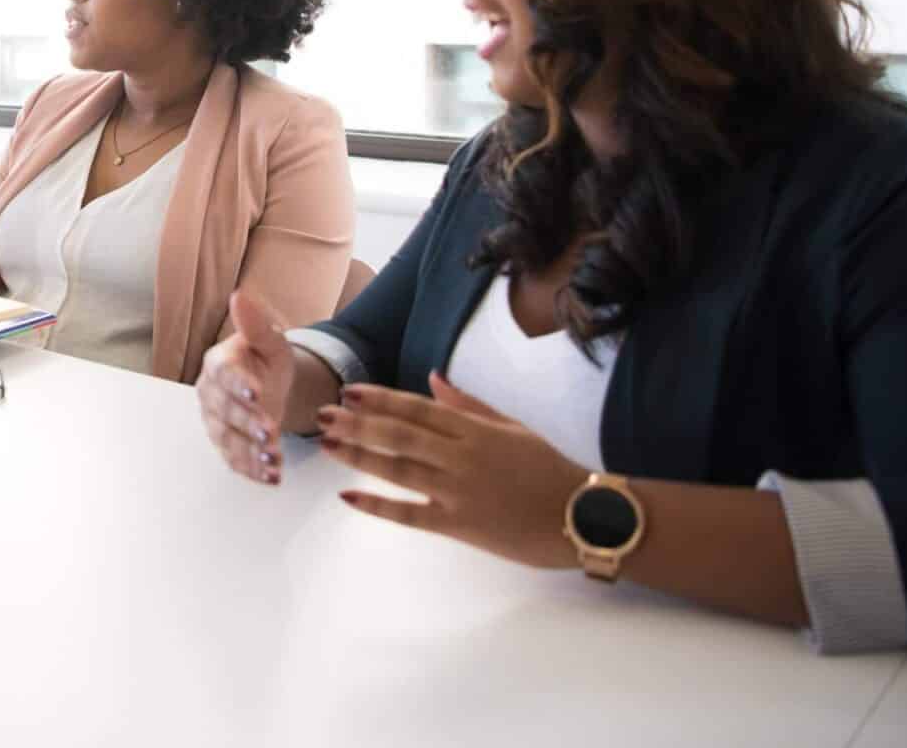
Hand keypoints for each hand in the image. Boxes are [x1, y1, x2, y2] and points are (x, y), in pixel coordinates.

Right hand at [196, 292, 294, 485]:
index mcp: (218, 364)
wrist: (271, 385)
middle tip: (270, 432)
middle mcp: (210, 394)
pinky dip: (252, 470)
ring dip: (250, 452)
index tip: (256, 392)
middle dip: (247, 423)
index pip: (223, 374)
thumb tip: (239, 296)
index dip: (238, 384)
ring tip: (273, 460)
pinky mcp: (226, 445)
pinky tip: (271, 476)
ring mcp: (216, 422)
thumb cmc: (267, 360)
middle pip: (225, 411)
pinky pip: (234, 460)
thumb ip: (256, 324)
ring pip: (228, 439)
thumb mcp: (270, 341)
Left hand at [319, 371, 588, 568]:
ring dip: (359, 456)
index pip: (418, 409)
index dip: (381, 399)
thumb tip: (432, 380)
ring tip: (328, 445)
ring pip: (399, 469)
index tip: (350, 391)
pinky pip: (411, 515)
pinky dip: (378, 506)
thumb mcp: (513, 427)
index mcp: (475, 430)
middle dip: (358, 424)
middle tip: (324, 415)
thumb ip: (470, 406)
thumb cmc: (549, 469)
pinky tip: (349, 497)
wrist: (583, 517)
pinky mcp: (459, 526)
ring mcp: (458, 492)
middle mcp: (461, 456)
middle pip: (400, 435)